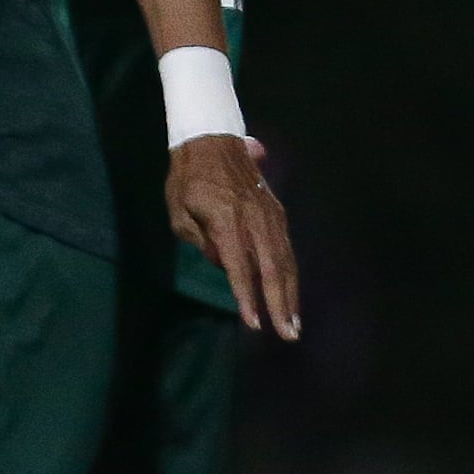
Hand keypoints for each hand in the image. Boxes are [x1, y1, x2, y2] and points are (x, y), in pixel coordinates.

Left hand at [166, 134, 302, 339]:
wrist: (212, 139)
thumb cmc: (188, 177)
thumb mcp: (179, 210)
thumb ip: (199, 239)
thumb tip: (222, 263)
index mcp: (226, 220)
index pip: (239, 267)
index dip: (247, 297)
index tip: (254, 324)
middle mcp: (254, 219)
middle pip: (271, 269)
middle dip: (280, 305)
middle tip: (288, 334)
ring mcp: (270, 215)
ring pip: (285, 260)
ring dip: (291, 294)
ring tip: (294, 323)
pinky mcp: (277, 212)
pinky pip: (286, 247)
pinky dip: (290, 273)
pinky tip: (292, 293)